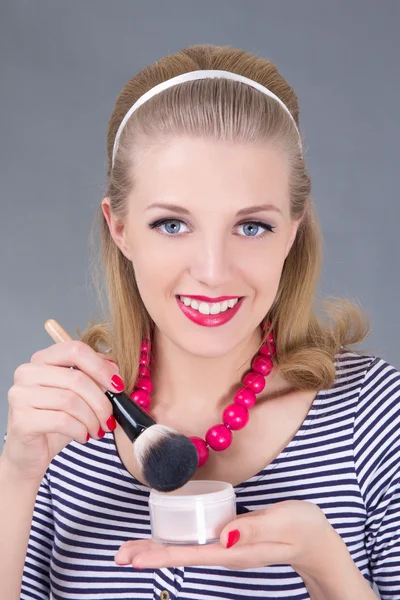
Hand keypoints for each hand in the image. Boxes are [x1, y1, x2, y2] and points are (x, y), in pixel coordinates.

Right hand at [2, 341, 123, 480]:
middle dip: (100, 402)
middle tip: (109, 419)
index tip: (117, 385)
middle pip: (76, 378)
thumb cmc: (55, 420)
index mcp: (42, 359)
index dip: (101, 367)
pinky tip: (83, 436)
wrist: (29, 453)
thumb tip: (113, 368)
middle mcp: (27, 372)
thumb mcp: (78, 395)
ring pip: (71, 401)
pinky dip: (80, 430)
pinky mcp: (21, 420)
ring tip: (98, 430)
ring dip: (92, 419)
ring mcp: (20, 395)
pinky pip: (62, 421)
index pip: (75, 350)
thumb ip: (93, 377)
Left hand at [115, 499, 337, 573]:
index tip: (136, 558)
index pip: (193, 554)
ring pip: (187, 550)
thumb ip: (256, 528)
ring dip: (158, 548)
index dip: (162, 554)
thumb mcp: (285, 522)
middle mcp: (228, 554)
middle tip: (119, 555)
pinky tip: (164, 538)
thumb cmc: (305, 528)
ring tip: (130, 550)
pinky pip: (197, 542)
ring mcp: (229, 549)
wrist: (319, 543)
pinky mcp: (231, 541)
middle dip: (150, 554)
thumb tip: (224, 534)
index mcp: (238, 552)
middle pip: (183, 556)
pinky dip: (176, 540)